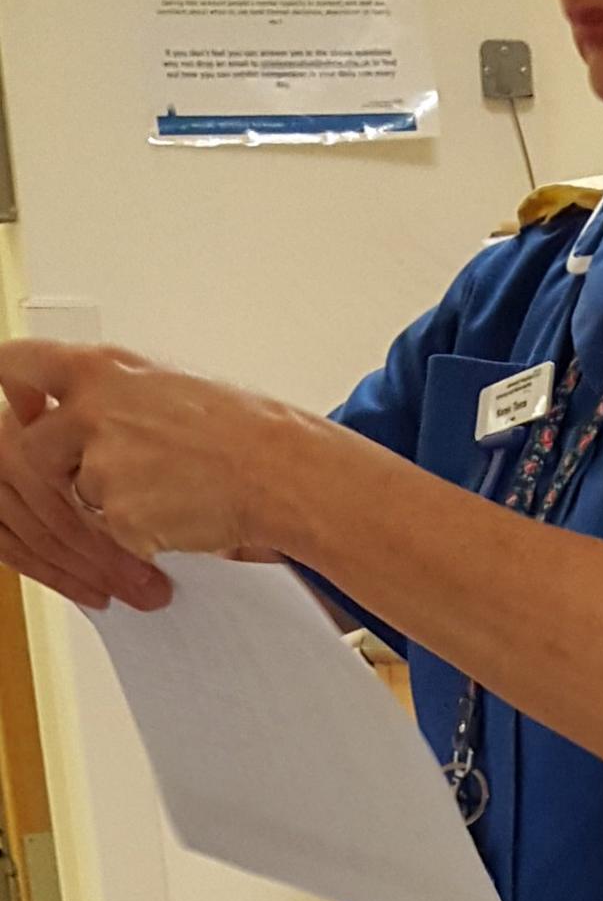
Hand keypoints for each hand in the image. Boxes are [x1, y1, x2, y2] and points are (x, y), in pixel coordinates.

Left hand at [0, 340, 306, 586]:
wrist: (277, 470)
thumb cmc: (237, 428)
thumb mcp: (160, 383)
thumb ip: (106, 391)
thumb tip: (72, 404)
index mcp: (100, 368)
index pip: (15, 365)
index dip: (10, 391)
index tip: (22, 408)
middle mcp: (92, 408)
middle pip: (28, 451)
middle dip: (56, 475)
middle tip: (98, 482)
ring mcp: (103, 463)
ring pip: (73, 497)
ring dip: (105, 507)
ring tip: (161, 497)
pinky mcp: (120, 514)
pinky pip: (109, 534)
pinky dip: (137, 535)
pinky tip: (176, 517)